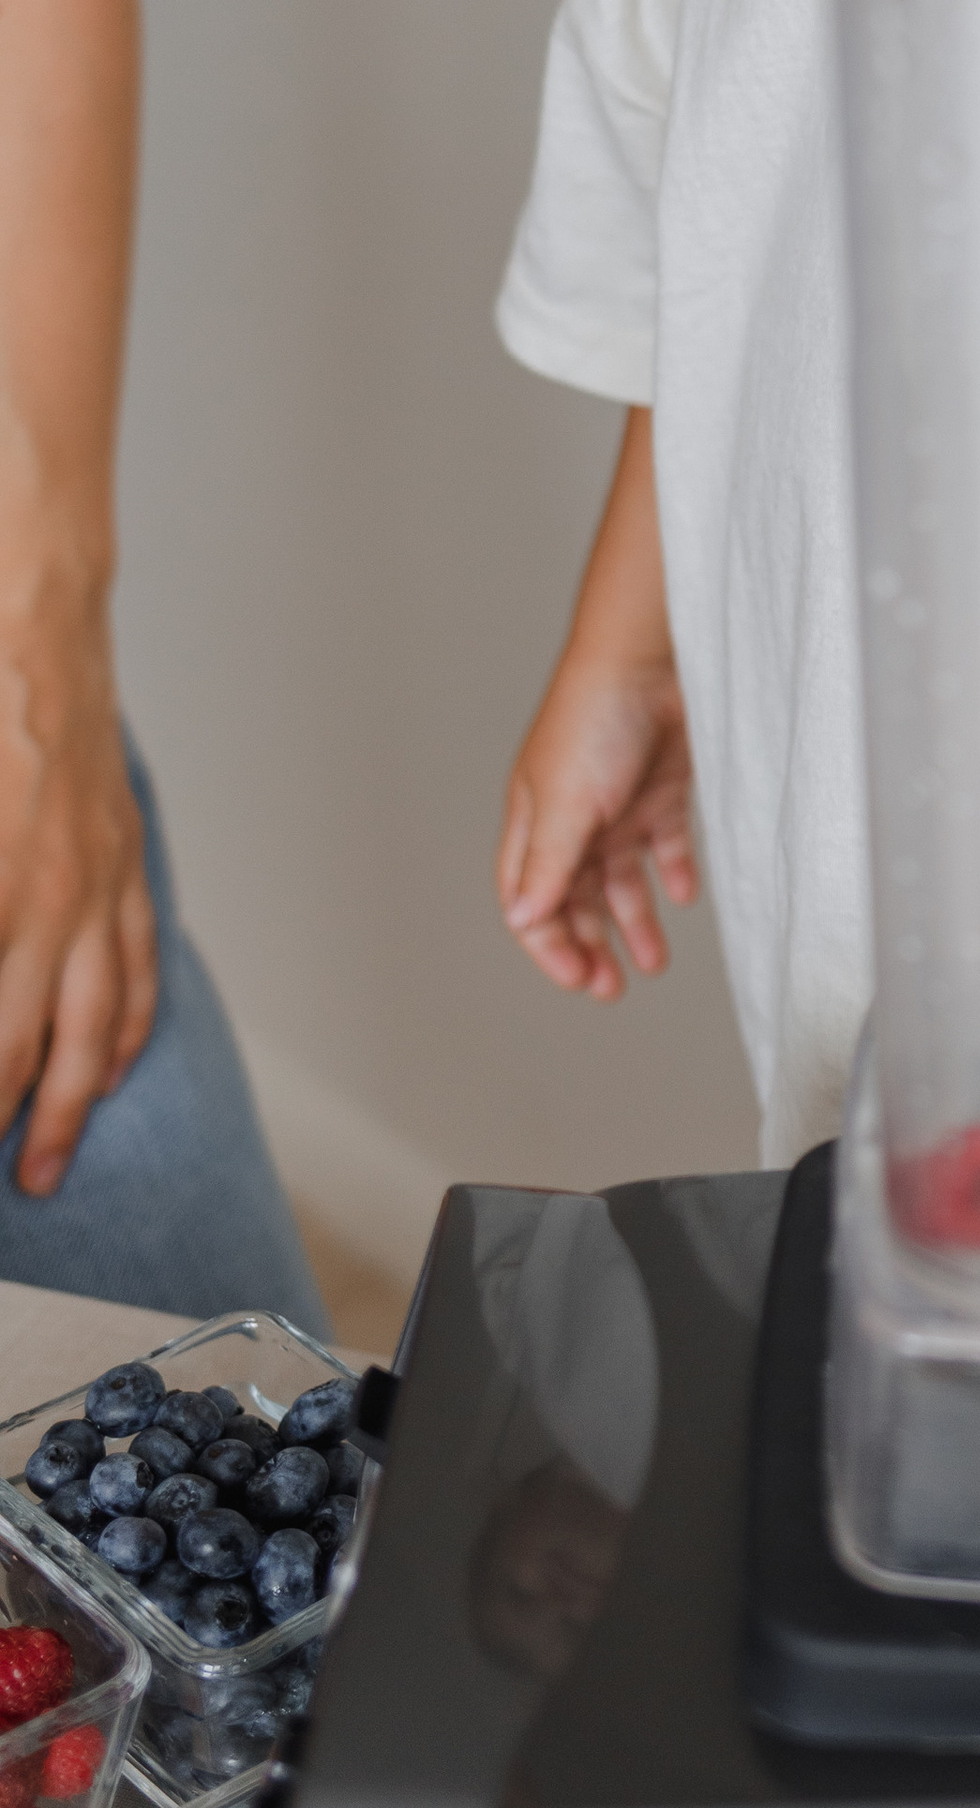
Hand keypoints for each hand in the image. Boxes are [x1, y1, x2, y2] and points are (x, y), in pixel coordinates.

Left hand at [0, 618, 157, 1195]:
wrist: (28, 620)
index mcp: (3, 892)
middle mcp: (56, 900)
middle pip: (39, 1051)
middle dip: (17, 1129)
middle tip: (11, 1187)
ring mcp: (101, 881)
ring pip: (102, 1024)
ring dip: (75, 1103)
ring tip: (50, 1163)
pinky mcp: (123, 858)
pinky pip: (137, 964)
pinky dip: (129, 1025)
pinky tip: (115, 1062)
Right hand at [498, 635, 697, 1001]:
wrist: (654, 653)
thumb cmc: (596, 716)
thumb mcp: (567, 802)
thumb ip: (550, 865)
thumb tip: (524, 919)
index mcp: (537, 821)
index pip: (531, 899)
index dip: (549, 944)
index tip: (580, 979)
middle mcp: (574, 816)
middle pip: (576, 896)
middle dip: (591, 943)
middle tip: (614, 986)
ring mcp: (619, 801)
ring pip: (621, 877)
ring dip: (634, 920)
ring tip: (654, 962)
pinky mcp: (661, 785)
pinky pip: (665, 841)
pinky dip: (673, 871)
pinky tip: (685, 896)